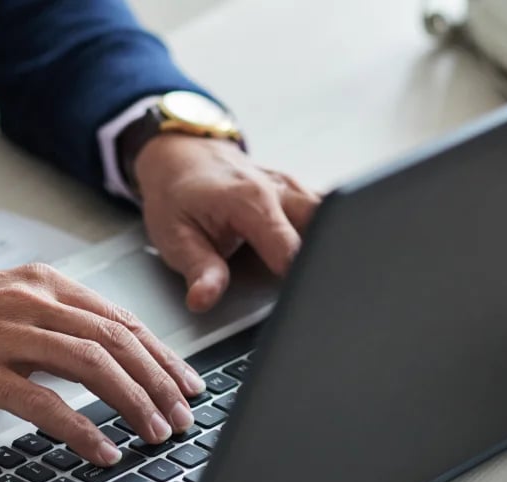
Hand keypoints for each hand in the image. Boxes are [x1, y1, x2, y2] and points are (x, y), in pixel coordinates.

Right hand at [0, 264, 205, 465]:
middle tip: (185, 413)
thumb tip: (97, 350)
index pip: (118, 318)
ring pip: (94, 366)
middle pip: (117, 340)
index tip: (184, 380)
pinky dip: (82, 430)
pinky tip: (103, 450)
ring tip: (157, 433)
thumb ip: (46, 318)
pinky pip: (46, 404)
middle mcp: (30, 301)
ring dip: (134, 403)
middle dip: (160, 380)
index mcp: (38, 283)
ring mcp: (6, 336)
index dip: (160, 353)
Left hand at [134, 134, 320, 311]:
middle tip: (312, 291)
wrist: (180, 156)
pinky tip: (318, 253)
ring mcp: (294, 188)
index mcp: (250, 201)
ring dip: (328, 244)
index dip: (296, 280)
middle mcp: (280, 190)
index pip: (290, 250)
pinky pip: (325, 212)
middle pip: (325, 228)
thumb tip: (204, 299)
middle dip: (323, 261)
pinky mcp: (300, 192)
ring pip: (330, 217)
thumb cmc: (176, 195)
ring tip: (316, 273)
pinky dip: (327, 232)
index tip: (295, 301)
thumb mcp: (175, 237)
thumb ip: (199, 270)